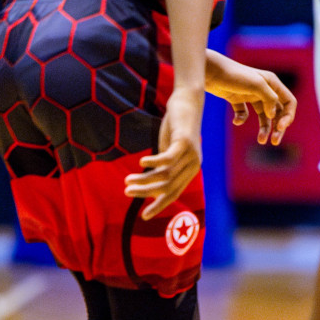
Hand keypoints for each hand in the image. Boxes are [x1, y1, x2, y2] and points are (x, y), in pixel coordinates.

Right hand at [125, 85, 202, 218]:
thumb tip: (148, 183)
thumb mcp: (168, 150)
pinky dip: (153, 163)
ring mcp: (190, 154)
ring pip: (165, 175)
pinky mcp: (185, 141)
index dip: (159, 205)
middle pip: (168, 187)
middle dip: (146, 193)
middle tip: (127, 192)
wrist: (188, 102)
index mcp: (190, 170)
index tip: (144, 216)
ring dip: (145, 180)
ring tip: (127, 181)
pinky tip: (140, 163)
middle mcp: (193, 165)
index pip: (174, 193)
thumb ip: (162, 167)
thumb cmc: (176, 128)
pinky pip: (168, 158)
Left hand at [205, 53, 297, 144]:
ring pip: (263, 116)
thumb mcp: (256, 85)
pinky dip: (242, 119)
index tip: (280, 127)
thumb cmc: (234, 75)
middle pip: (278, 112)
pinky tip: (236, 121)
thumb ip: (269, 98)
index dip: (288, 116)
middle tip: (275, 141)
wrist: (210, 70)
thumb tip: (273, 115)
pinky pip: (244, 114)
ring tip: (261, 141)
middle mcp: (264, 90)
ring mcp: (251, 95)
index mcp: (272, 84)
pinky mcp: (237, 99)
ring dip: (264, 129)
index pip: (289, 102)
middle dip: (278, 127)